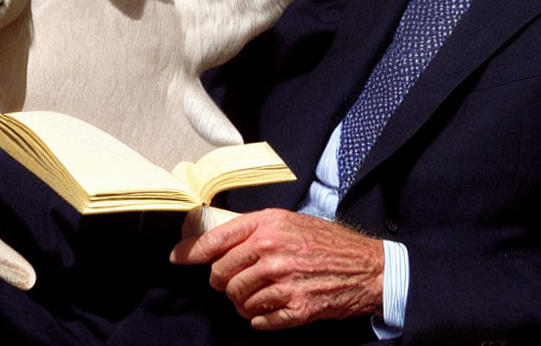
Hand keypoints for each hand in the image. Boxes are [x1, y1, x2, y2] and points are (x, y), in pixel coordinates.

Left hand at [170, 208, 383, 329]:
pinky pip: (259, 321)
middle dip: (223, 280)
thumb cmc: (322, 240)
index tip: (176, 257)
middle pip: (221, 274)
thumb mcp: (285, 220)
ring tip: (258, 293)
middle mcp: (270, 251)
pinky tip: (271, 307)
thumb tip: (214, 242)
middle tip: (236, 279)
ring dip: (242, 301)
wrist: (363, 265)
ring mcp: (282, 281)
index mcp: (266, 225)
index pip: (215, 239)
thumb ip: (251, 228)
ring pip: (238, 300)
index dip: (190, 251)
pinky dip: (260, 318)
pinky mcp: (296, 309)